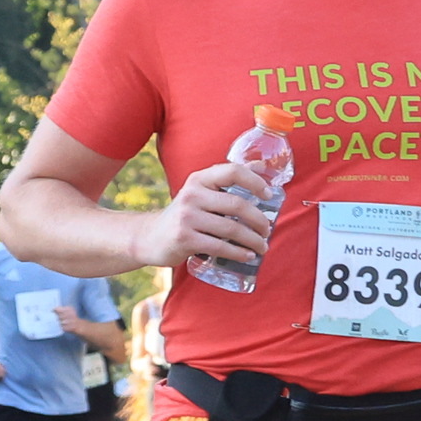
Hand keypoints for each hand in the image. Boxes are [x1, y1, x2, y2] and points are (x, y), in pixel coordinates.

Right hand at [151, 155, 277, 274]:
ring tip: (262, 247)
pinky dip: (239, 253)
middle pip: (237, 204)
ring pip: (232, 228)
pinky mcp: (184, 239)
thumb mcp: (203, 192)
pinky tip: (248, 256)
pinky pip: (220, 246)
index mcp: (199, 180)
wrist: (151, 237)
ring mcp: (187, 217)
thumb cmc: (186, 214)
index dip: (256, 182)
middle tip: (268, 230)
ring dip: (253, 240)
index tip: (269, 196)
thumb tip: (262, 165)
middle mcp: (192, 195)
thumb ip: (229, 179)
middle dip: (259, 220)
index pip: (233, 171)